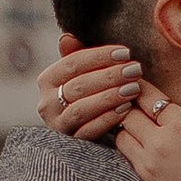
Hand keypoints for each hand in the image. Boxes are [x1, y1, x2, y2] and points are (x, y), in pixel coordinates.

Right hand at [41, 31, 143, 145]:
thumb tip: (67, 37)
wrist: (90, 134)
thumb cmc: (90, 95)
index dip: (100, 56)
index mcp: (47, 80)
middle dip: (109, 76)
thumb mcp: (84, 75)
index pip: (72, 63)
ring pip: (81, 108)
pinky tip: (127, 109)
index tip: (125, 52)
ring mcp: (57, 125)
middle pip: (79, 85)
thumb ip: (77, 56)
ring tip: (133, 88)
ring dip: (109, 97)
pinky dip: (108, 119)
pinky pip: (89, 131)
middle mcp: (46, 103)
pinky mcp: (70, 143)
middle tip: (134, 69)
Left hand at [116, 58, 180, 180]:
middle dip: (129, 101)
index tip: (137, 76)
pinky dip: (126, 143)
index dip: (140, 83)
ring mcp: (148, 164)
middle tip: (131, 95)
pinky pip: (123, 154)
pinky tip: (137, 142)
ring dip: (125, 123)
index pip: (148, 94)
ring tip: (135, 119)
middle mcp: (160, 142)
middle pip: (128, 109)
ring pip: (120, 131)